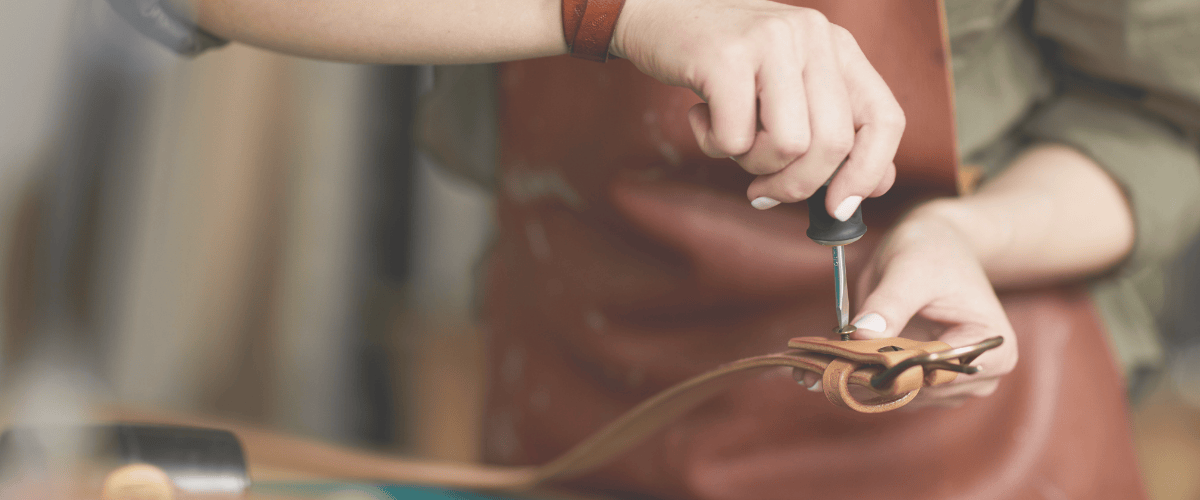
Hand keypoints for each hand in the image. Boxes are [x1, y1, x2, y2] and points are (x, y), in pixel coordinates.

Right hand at [610, 0, 903, 217]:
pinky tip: (702, 115)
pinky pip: (735, 137)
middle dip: (797, 185)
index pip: (886, 120)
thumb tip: (864, 191)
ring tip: (728, 136)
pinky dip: (715, 144)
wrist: (657, 12)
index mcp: (838, 47)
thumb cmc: (723, 63)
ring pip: (789, 146)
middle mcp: (815, 37)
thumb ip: (826, 128)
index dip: (868, 173)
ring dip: (752, 162)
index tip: (838, 209)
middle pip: (834, 144)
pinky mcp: (728, 56)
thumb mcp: (786, 88)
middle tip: (763, 190)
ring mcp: (774, 42)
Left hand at [797, 204, 1018, 406]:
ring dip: (861, 381)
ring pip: (901, 395)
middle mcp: (979, 375)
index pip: (939, 375)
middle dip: (870, 377)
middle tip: (817, 367)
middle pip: (918, 390)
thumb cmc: (932, 250)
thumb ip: (889, 303)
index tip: (845, 365)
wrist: (935, 243)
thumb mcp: (909, 269)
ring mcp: (951, 382)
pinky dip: (862, 378)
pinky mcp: (924, 380)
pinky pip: (892, 389)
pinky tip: (831, 365)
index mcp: (994, 348)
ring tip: (820, 364)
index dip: (893, 372)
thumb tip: (863, 333)